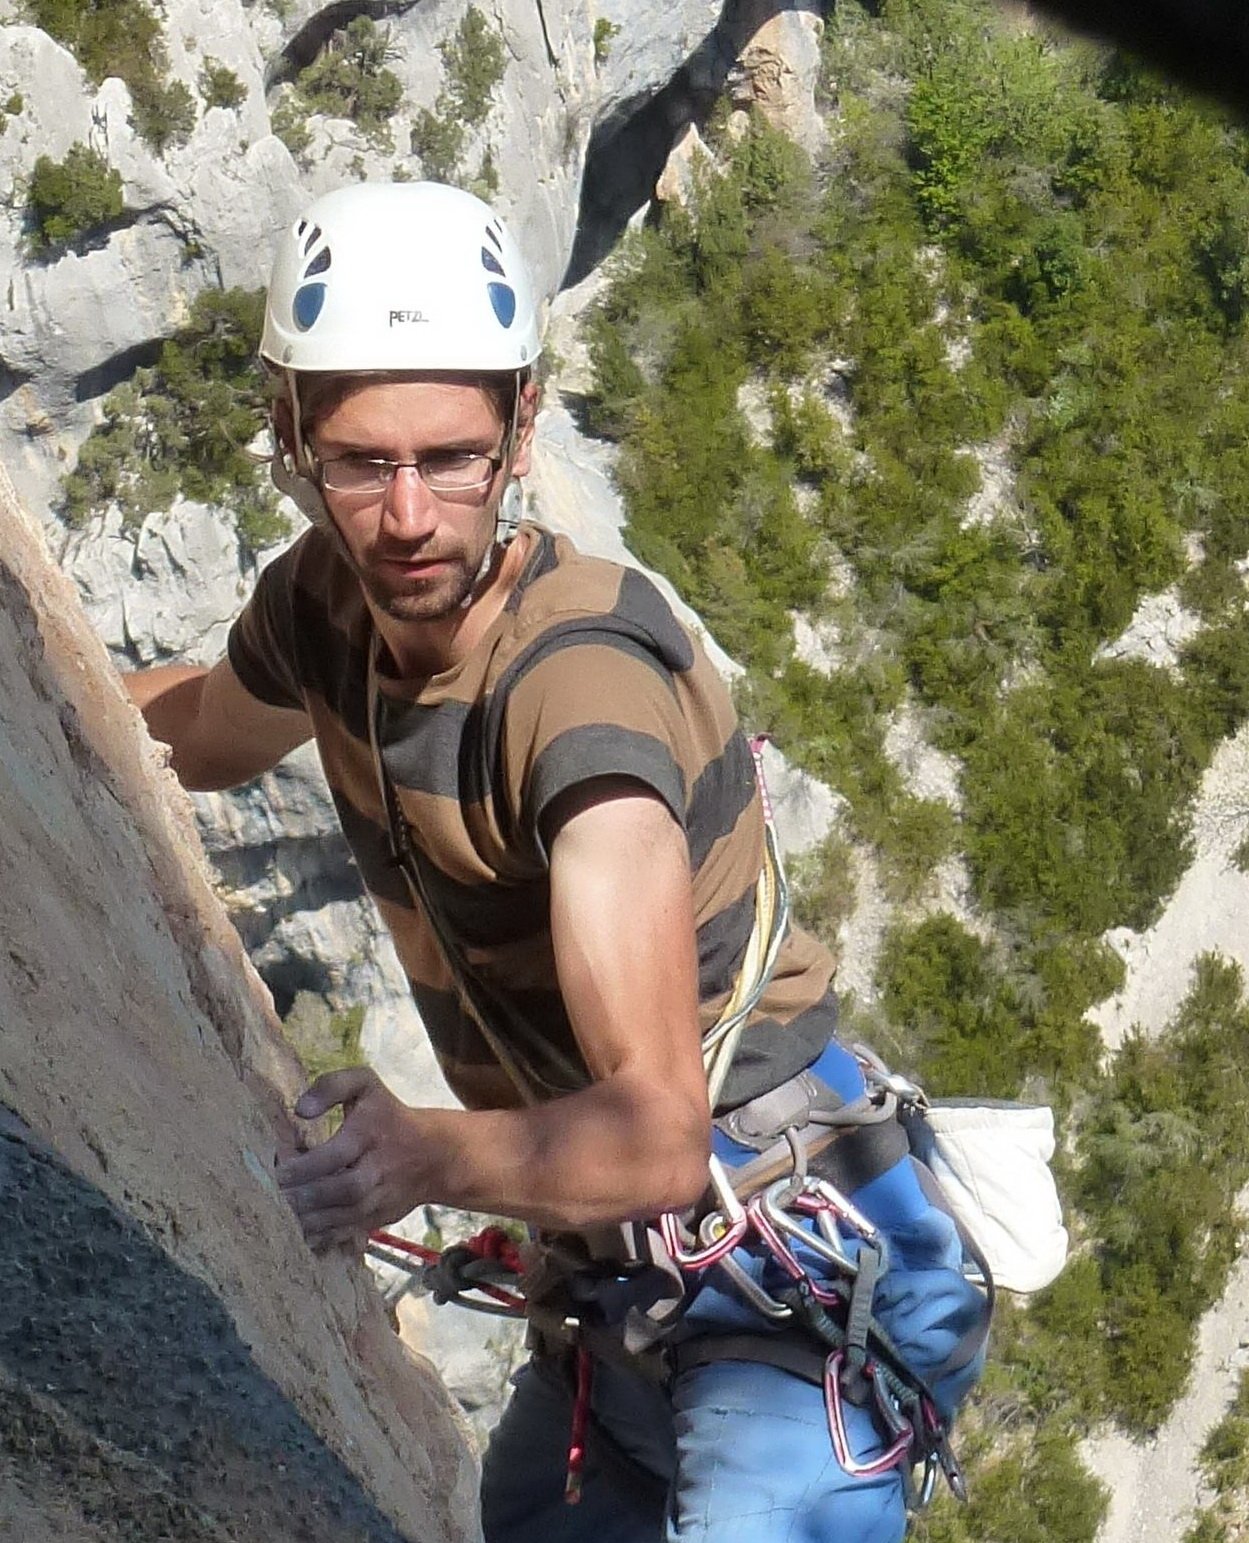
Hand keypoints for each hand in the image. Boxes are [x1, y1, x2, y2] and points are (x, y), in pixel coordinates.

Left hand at [275, 1066, 425, 1252]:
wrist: (434, 1155)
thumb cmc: (387, 1115)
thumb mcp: (365, 1085)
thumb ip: (332, 1086)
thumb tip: (301, 1109)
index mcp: (373, 1133)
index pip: (338, 1153)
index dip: (306, 1166)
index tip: (275, 1171)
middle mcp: (379, 1169)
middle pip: (344, 1190)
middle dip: (306, 1198)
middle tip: (271, 1198)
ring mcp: (380, 1198)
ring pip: (345, 1217)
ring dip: (309, 1220)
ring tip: (277, 1218)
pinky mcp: (378, 1219)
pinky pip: (348, 1233)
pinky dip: (322, 1238)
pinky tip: (297, 1236)